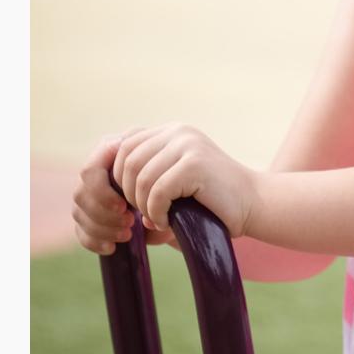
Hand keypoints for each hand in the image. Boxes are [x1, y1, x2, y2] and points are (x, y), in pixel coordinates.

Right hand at [72, 133, 175, 254]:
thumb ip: (155, 189)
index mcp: (112, 153)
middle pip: (80, 192)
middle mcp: (97, 171)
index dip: (103, 192)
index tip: (125, 207)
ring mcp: (90, 194)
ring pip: (78, 211)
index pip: (90, 171)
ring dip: (102, 227)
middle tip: (129, 222)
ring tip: (127, 234)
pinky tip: (112, 247)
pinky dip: (94, 241)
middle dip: (103, 212)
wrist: (182, 203)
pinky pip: (80, 231)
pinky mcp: (90, 217)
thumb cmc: (177, 188)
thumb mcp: (171, 185)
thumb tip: (143, 220)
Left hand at [111, 122, 259, 239]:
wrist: (255, 205)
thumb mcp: (171, 183)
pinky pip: (157, 190)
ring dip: (142, 206)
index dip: (116, 177)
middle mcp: (177, 131)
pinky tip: (165, 222)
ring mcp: (188, 144)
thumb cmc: (211, 202)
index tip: (126, 204)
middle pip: (126, 160)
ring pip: (139, 177)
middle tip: (140, 215)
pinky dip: (155, 212)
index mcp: (170, 132)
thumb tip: (98, 186)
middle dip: (126, 194)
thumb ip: (142, 178)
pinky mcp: (195, 163)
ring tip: (156, 219)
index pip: (123, 146)